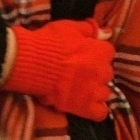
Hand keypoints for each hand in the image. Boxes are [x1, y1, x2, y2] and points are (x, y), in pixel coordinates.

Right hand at [1, 19, 115, 120]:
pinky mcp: (85, 107)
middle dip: (96, 71)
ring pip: (105, 92)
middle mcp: (102, 72)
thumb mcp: (69, 27)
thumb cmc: (49, 42)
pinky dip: (95, 109)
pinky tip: (85, 104)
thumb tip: (107, 32)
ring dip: (95, 89)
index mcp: (100, 51)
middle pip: (106, 72)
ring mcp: (95, 91)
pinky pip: (100, 112)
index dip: (95, 52)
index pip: (107, 51)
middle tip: (79, 70)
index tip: (85, 53)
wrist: (32, 63)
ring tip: (80, 88)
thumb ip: (90, 29)